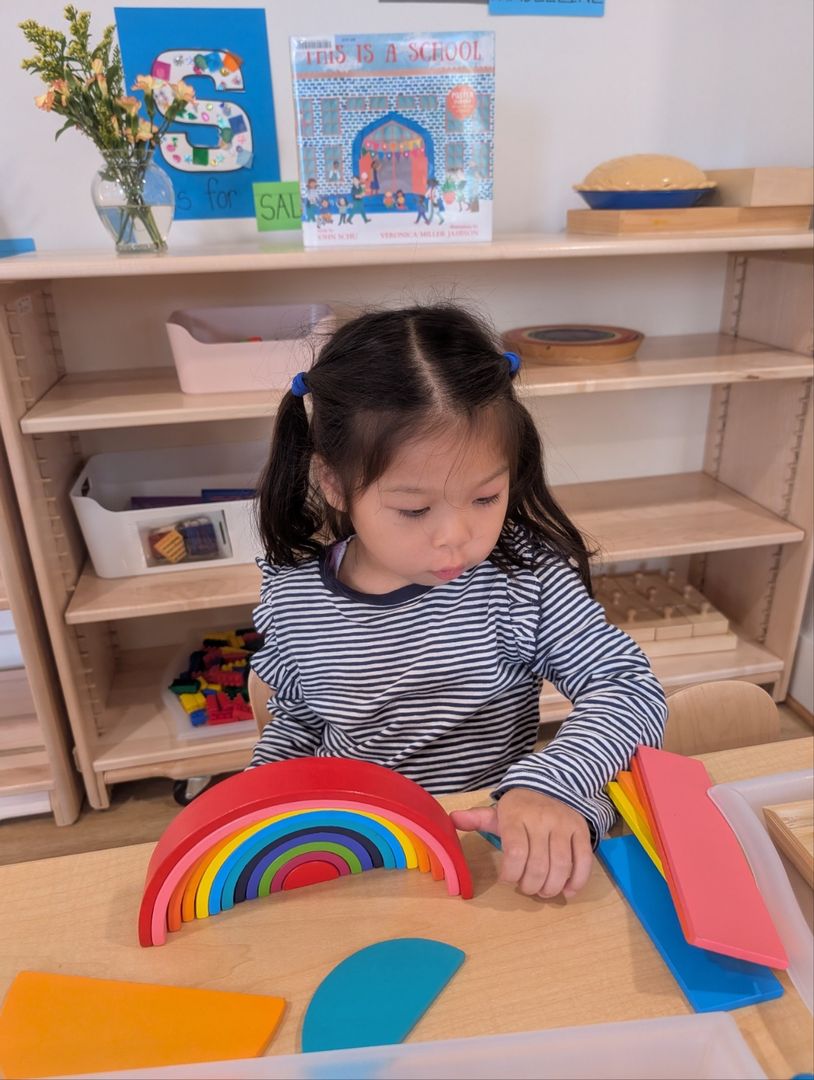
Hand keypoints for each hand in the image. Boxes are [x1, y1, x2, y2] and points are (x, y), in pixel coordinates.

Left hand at [450, 788, 592, 898]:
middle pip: (538, 864)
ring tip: (544, 892)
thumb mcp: (497, 812)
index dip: (511, 874)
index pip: (515, 853)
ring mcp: (564, 824)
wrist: (551, 786)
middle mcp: (541, 819)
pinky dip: (577, 880)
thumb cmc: (520, 808)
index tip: (507, 879)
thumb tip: (452, 818)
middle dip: (531, 885)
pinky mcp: (581, 830)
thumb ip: (476, 819)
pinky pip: (583, 860)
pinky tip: (567, 890)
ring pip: (561, 865)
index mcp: (516, 815)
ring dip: (552, 887)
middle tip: (527, 888)